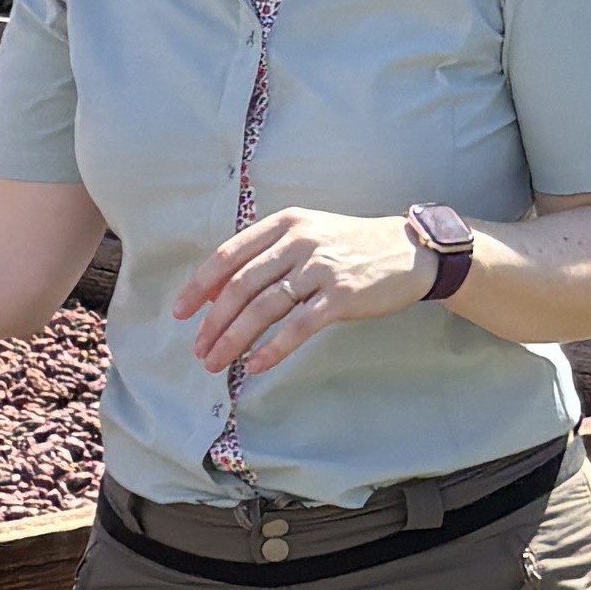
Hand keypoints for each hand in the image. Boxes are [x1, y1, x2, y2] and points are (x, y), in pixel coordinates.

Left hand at [173, 202, 429, 386]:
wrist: (409, 252)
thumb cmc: (348, 248)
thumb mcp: (306, 236)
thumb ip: (266, 257)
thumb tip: (218, 293)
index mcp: (284, 223)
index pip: (228, 255)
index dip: (200, 286)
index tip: (181, 313)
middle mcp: (299, 241)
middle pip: (241, 286)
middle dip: (213, 322)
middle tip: (198, 350)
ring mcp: (321, 268)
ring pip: (264, 308)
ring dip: (234, 340)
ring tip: (216, 363)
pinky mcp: (342, 296)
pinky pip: (298, 326)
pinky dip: (273, 348)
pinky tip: (254, 366)